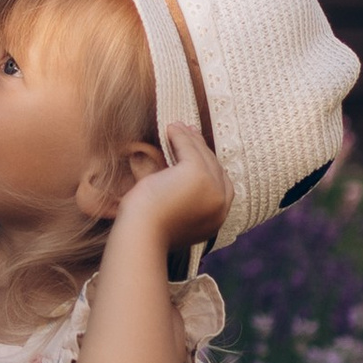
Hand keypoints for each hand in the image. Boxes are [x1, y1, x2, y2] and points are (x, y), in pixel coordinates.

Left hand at [115, 121, 229, 251]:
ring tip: (177, 127)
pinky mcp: (198, 174)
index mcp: (217, 219)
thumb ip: (185, 202)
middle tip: (190, 134)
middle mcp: (221, 204)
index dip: (211, 167)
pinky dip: (180, 136)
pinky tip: (171, 129)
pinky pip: (190, 148)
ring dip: (190, 140)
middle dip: (202, 150)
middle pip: (215, 168)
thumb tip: (177, 177)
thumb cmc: (148, 229)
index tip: (199, 154)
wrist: (142, 235)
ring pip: (203, 157)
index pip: (221, 186)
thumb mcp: (174, 216)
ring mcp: (212, 189)